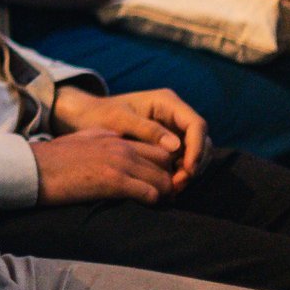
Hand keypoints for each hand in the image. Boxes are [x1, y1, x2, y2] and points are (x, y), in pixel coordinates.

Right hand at [31, 128, 178, 204]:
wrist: (34, 167)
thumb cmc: (52, 159)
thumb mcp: (81, 140)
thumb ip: (102, 140)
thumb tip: (113, 145)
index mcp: (114, 136)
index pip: (155, 147)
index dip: (162, 165)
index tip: (159, 180)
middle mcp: (121, 146)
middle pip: (165, 161)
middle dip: (169, 179)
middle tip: (165, 195)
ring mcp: (119, 162)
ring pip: (162, 179)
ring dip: (164, 194)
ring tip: (159, 205)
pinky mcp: (113, 181)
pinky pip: (149, 193)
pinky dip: (152, 202)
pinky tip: (144, 207)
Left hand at [56, 85, 207, 181]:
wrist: (87, 118)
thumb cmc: (100, 114)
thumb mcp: (120, 119)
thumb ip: (147, 130)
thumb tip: (176, 146)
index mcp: (166, 102)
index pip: (196, 125)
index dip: (197, 148)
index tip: (188, 169)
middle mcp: (175, 114)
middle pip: (201, 140)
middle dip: (195, 163)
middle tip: (178, 184)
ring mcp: (173, 128)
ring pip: (196, 152)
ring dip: (190, 170)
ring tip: (174, 187)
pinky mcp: (169, 142)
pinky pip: (184, 158)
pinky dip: (182, 172)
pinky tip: (169, 184)